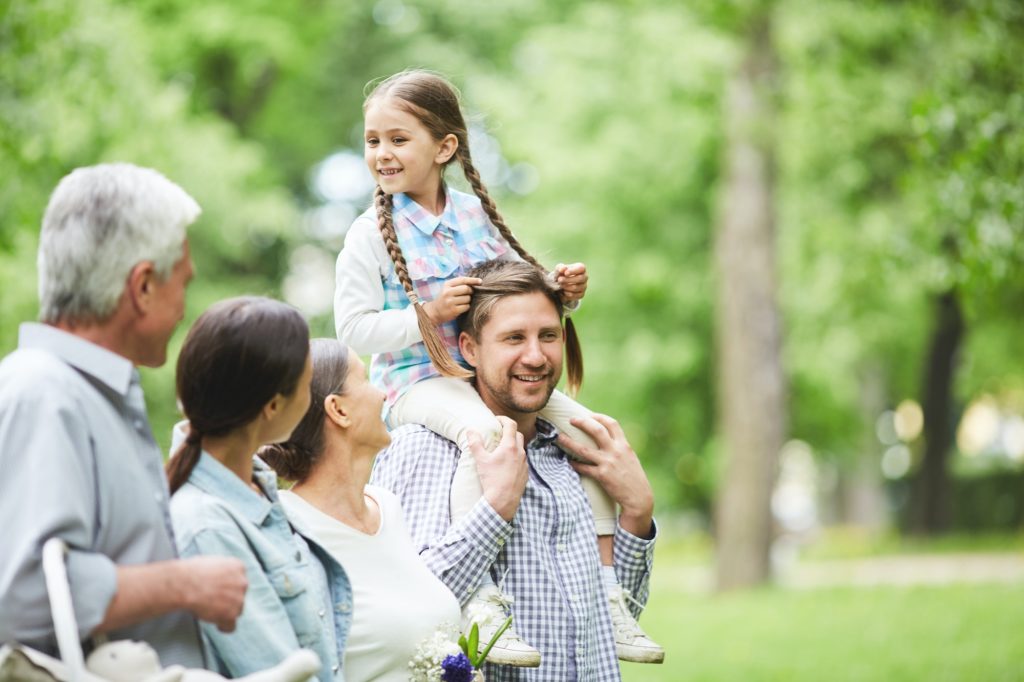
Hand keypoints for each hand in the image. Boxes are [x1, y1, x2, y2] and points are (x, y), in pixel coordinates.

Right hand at [179, 556, 247, 631]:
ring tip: (209, 611)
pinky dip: (224, 626)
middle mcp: (242, 582)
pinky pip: (231, 625)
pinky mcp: (232, 613)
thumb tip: (216, 578)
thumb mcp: (211, 562)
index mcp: (237, 567)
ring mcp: (239, 599)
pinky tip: (217, 625)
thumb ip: (220, 571)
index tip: (218, 589)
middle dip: (228, 598)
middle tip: (212, 600)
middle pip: (239, 595)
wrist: (185, 584)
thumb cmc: (191, 573)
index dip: (227, 586)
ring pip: (236, 609)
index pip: (238, 579)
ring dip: (225, 611)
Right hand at [423, 276, 481, 323]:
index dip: (472, 280)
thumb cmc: (444, 299)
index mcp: (447, 285)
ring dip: (468, 300)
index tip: (480, 281)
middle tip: (468, 294)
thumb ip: (458, 285)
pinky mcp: (453, 310)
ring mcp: (450, 301)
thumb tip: (474, 282)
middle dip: (470, 291)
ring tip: (462, 302)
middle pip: (466, 288)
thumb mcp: (447, 289)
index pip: (462, 280)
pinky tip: (461, 307)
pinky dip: (466, 307)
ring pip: (468, 298)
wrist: (434, 312)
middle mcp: (447, 292)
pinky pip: (467, 306)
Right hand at [470, 417, 527, 521]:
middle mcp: (520, 453)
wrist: (503, 501)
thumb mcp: (480, 460)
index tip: (496, 420)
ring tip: (501, 449)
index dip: (503, 419)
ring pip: (521, 448)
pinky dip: (515, 457)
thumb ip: (475, 443)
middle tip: (499, 433)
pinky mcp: (525, 473)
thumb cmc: (491, 480)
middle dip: (509, 431)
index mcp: (510, 446)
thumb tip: (470, 430)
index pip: (511, 425)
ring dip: (513, 445)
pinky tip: (506, 464)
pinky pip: (522, 461)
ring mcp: (524, 464)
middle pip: (518, 435)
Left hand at [554, 262, 587, 302]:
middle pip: (580, 278)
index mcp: (581, 268)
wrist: (560, 284)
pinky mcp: (581, 294)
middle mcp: (585, 277)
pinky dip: (568, 294)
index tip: (565, 273)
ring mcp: (584, 286)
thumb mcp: (559, 269)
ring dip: (566, 287)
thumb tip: (562, 269)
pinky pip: (575, 295)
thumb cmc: (561, 274)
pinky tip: (564, 291)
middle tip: (559, 280)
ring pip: (576, 287)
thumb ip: (560, 268)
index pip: (581, 268)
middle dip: (568, 280)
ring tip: (560, 285)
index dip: (573, 271)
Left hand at [558, 414, 653, 537]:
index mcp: (624, 445)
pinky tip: (569, 462)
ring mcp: (608, 463)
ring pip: (583, 449)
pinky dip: (574, 464)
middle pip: (596, 430)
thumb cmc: (634, 477)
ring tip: (559, 438)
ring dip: (569, 442)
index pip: (611, 424)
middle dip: (582, 422)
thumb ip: (619, 447)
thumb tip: (606, 439)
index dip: (598, 417)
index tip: (588, 415)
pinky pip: (583, 468)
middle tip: (571, 420)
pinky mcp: (602, 476)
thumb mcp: (630, 457)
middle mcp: (616, 451)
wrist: (639, 497)